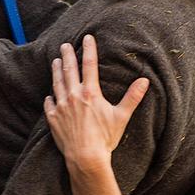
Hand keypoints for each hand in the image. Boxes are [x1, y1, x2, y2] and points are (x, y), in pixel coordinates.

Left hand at [44, 35, 149, 169]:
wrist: (85, 157)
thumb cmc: (104, 138)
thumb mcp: (121, 116)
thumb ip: (132, 97)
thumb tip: (144, 81)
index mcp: (90, 93)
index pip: (90, 64)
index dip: (89, 49)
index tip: (87, 38)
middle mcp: (73, 96)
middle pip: (69, 70)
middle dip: (67, 55)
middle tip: (65, 45)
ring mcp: (61, 107)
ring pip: (57, 83)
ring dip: (56, 70)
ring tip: (55, 61)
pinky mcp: (53, 119)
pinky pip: (49, 103)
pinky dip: (50, 97)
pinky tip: (50, 94)